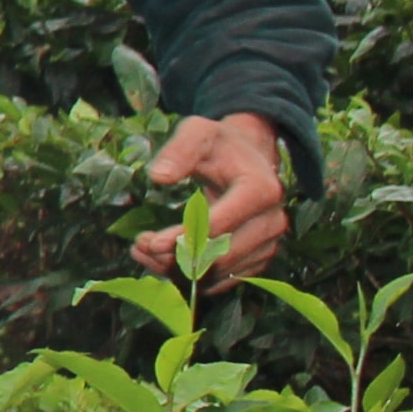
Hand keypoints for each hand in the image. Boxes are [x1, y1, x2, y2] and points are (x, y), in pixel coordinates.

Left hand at [134, 111, 292, 279]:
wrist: (247, 158)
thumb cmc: (219, 145)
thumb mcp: (198, 132)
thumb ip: (179, 150)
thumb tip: (159, 177)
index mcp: (261, 189)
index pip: (220, 225)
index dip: (183, 238)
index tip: (150, 241)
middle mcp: (272, 221)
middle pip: (220, 255)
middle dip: (176, 257)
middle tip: (139, 246)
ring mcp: (268, 243)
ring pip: (219, 272)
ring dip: (178, 269)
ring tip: (142, 251)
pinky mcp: (258, 258)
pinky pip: (224, 279)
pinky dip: (191, 275)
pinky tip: (161, 260)